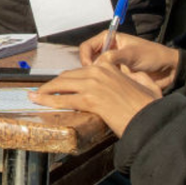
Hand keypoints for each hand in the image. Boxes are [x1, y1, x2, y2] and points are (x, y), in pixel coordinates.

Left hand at [29, 61, 162, 136]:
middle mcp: (99, 72)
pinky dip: (47, 100)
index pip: (82, 70)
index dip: (69, 78)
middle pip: (68, 76)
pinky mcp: (90, 99)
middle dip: (53, 84)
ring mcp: (93, 84)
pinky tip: (38, 102)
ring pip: (62, 85)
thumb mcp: (146, 84)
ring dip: (45, 91)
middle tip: (42, 91)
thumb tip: (131, 76)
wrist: (152, 118)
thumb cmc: (151, 105)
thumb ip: (136, 77)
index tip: (61, 84)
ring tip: (34, 96)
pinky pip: (63, 99)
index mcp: (110, 66)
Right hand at [78, 32, 179, 93]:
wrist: (168, 69)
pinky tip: (105, 90)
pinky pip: (103, 80)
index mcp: (110, 38)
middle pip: (87, 60)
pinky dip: (102, 85)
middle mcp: (108, 50)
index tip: (89, 69)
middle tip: (92, 80)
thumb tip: (94, 66)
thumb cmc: (153, 56)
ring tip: (99, 86)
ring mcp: (111, 64)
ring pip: (94, 72)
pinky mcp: (116, 76)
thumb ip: (112, 57)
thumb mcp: (132, 54)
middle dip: (88, 70)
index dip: (85, 58)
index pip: (87, 47)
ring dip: (95, 78)